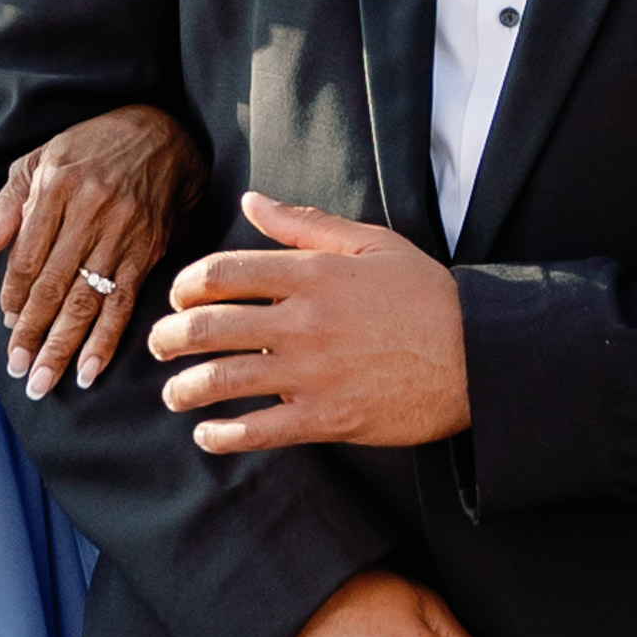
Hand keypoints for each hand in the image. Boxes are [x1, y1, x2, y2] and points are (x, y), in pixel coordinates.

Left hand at [0, 102, 202, 399]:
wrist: (163, 135)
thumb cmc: (91, 147)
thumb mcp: (40, 159)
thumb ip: (7, 205)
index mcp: (56, 188)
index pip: (27, 256)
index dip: (14, 297)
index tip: (7, 326)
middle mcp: (89, 212)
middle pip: (54, 286)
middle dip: (33, 334)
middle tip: (19, 372)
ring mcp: (122, 234)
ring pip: (87, 301)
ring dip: (63, 346)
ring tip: (45, 382)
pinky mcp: (148, 251)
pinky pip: (123, 302)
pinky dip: (106, 340)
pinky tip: (90, 370)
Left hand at [153, 193, 472, 455]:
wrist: (478, 356)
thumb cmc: (426, 296)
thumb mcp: (371, 244)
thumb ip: (304, 226)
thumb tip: (250, 201)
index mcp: (312, 275)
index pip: (222, 273)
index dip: (187, 286)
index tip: (180, 298)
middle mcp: (305, 322)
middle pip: (210, 327)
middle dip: (170, 337)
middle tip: (159, 346)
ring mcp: (314, 373)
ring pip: (224, 380)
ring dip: (185, 389)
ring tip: (175, 393)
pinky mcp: (328, 418)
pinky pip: (258, 431)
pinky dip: (223, 435)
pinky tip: (208, 434)